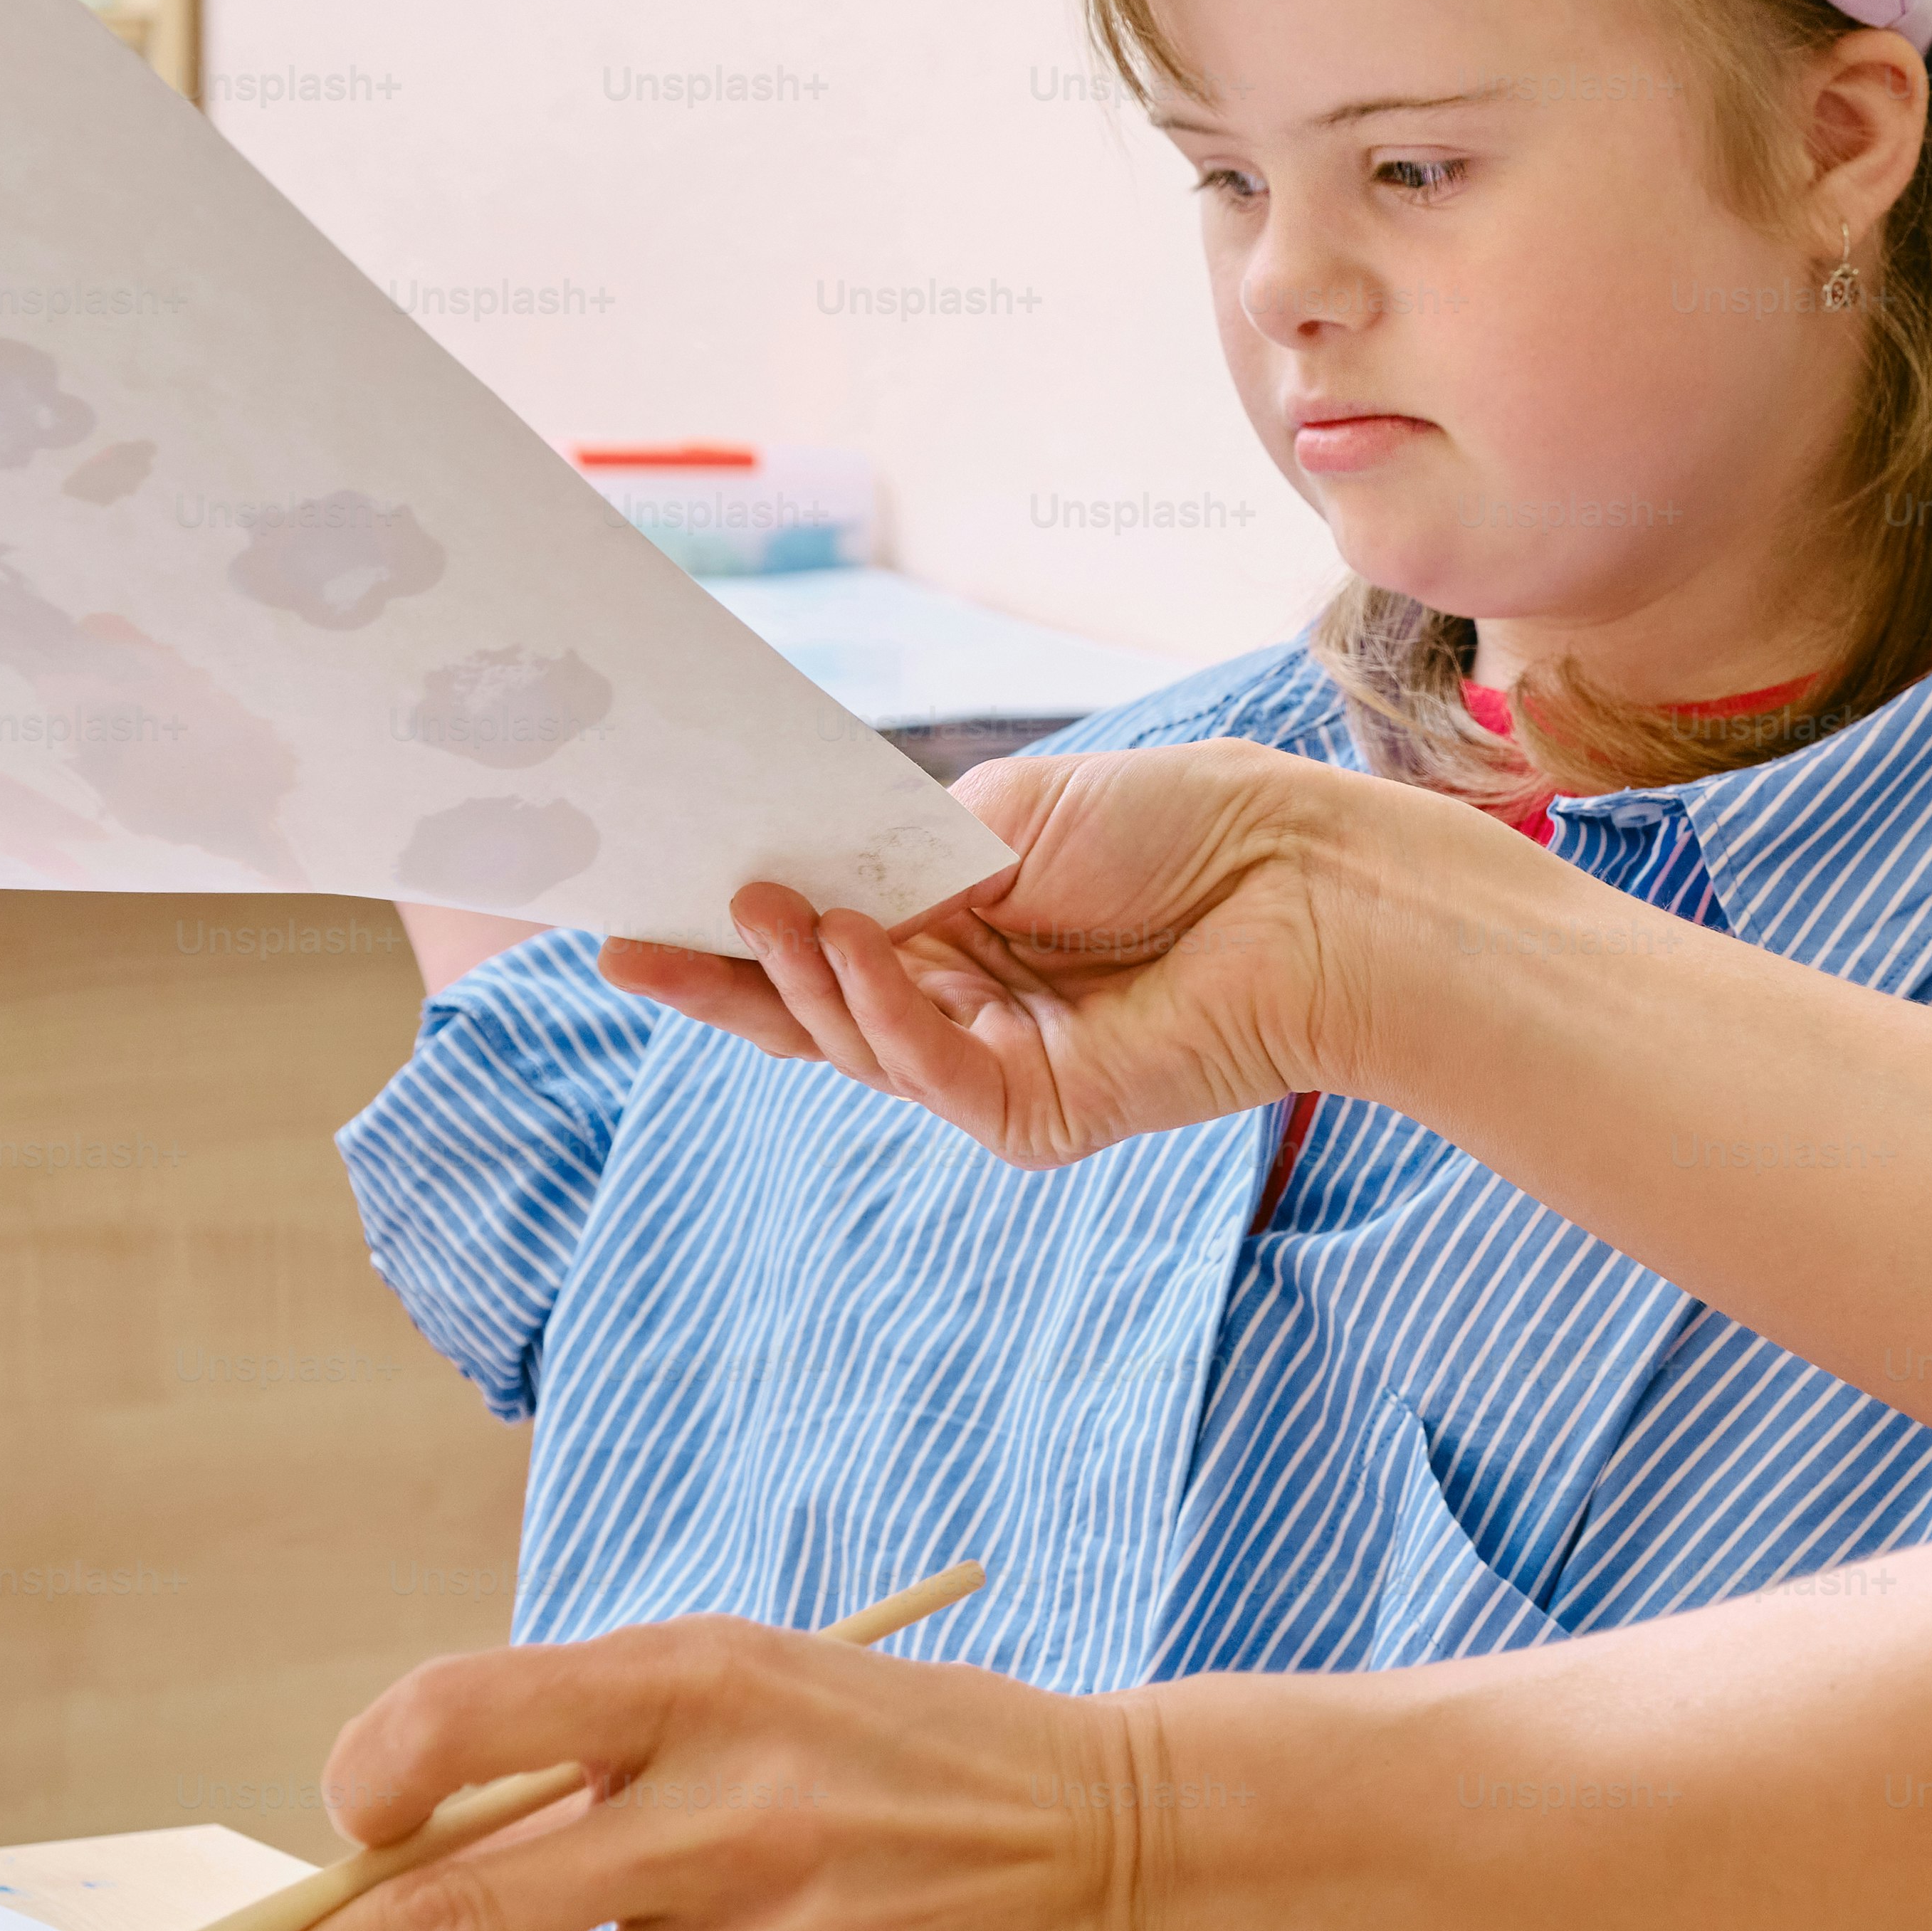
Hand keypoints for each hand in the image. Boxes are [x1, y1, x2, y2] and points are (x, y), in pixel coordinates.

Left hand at [121, 1616, 1143, 1930]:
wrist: (1115, 1861)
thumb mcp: (760, 1680)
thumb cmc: (909, 1758)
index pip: (477, 1716)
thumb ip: (591, 1743)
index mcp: (712, 1681)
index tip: (332, 1816)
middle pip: (453, 1917)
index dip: (369, 1773)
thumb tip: (394, 1842)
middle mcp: (731, 1818)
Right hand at [599, 740, 1456, 1167]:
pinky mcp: (1041, 1114)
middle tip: (625, 943)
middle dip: (719, 982)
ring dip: (803, 978)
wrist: (1306, 881)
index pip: (821, 942)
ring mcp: (1000, 1067)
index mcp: (957, 927)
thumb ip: (903, 859)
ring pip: (859, 1047)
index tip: (635, 908)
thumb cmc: (1185, 828)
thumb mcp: (1012, 816)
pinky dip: (884, 1013)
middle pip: (813, 1013)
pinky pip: (933, 1076)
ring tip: (764, 906)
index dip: (731, 933)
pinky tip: (854, 949)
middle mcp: (968, 1005)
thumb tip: (801, 882)